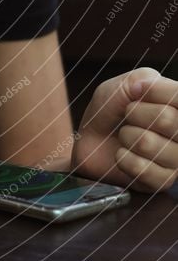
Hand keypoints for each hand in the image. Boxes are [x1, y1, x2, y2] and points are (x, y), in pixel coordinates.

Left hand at [71, 67, 177, 192]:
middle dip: (135, 113)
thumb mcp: (122, 86)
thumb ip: (142, 79)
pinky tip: (123, 154)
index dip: (157, 91)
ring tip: (125, 135)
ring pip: (150, 144)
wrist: (90, 141)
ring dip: (127, 136)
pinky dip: (123, 157)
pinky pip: (141, 168)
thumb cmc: (110, 111)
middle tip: (128, 115)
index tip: (136, 91)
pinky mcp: (162, 181)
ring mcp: (177, 160)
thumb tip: (150, 86)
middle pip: (168, 119)